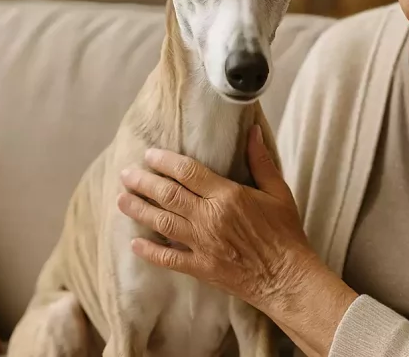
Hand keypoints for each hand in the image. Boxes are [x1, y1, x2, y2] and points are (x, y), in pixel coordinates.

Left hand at [117, 124, 317, 312]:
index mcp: (228, 195)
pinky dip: (149, 251)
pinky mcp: (201, 268)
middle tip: (126, 173)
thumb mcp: (278, 192)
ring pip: (162, 222)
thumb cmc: (285, 232)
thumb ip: (261, 161)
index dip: (165, 161)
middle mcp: (210, 218)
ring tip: (121, 199)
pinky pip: (168, 258)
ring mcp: (203, 244)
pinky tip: (134, 244)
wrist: (287, 277)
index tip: (149, 154)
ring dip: (139, 210)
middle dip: (143, 182)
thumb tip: (254, 131)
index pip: (188, 172)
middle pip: (168, 195)